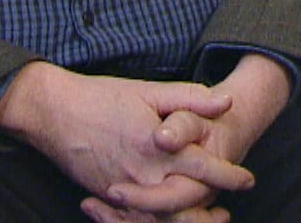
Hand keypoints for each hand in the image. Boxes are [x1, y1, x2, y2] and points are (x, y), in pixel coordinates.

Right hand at [0, 62, 255, 214]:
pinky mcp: (106, 197)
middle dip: (208, 212)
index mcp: (156, 146)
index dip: (229, 175)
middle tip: (226, 213)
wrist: (52, 112)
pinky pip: (134, 221)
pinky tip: (166, 219)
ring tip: (204, 219)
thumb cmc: (101, 97)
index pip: (203, 168)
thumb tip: (227, 101)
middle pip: (185, 204)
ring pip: (161, 219)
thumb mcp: (148, 90)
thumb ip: (190, 98)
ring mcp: (122, 190)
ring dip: (185, 222)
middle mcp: (141, 174)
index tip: (247, 179)